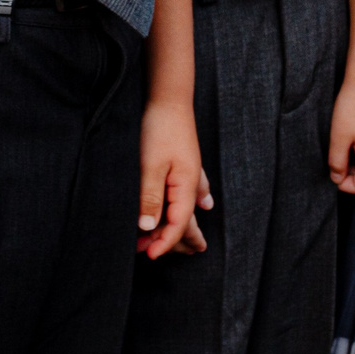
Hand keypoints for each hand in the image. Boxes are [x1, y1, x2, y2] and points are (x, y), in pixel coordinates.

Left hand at [136, 94, 203, 259]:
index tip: (148, 255)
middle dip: (173, 239)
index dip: (163, 242)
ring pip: (189, 206)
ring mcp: (190, 171)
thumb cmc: (159, 129)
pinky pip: (193, 189)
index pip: (177, 224)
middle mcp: (191, 183)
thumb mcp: (150, 165)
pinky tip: (206, 203)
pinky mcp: (185, 162)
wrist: (169, 98)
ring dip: (182, 225)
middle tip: (153, 255)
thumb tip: (148, 228)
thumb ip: (150, 197)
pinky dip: (194, 201)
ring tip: (192, 245)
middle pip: (186, 219)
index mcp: (185, 187)